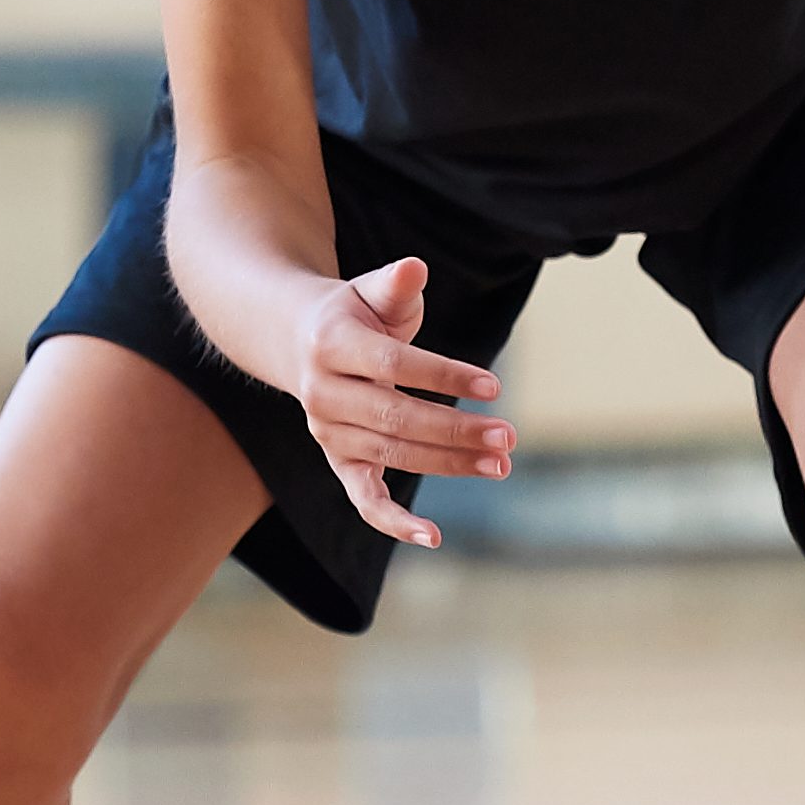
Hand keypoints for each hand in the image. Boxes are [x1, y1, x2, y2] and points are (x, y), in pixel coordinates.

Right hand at [285, 257, 512, 547]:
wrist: (296, 341)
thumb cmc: (353, 311)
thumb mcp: (370, 289)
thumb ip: (395, 282)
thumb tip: (415, 267)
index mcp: (332, 344)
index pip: (395, 366)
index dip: (445, 377)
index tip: (494, 387)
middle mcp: (323, 393)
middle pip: (397, 418)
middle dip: (456, 431)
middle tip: (509, 436)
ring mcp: (328, 432)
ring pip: (393, 455)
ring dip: (449, 463)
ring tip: (501, 463)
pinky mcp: (338, 459)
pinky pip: (363, 498)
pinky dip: (394, 521)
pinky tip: (433, 536)